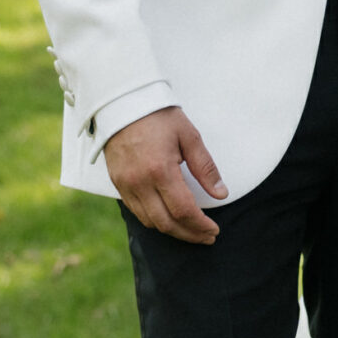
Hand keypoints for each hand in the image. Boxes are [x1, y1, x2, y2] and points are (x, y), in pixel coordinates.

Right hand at [102, 104, 229, 242]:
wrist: (122, 101)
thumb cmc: (158, 115)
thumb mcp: (189, 135)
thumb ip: (205, 167)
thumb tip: (221, 194)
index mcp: (160, 170)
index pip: (183, 211)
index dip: (200, 226)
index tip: (214, 230)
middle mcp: (140, 182)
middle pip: (166, 223)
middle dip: (189, 234)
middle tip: (207, 237)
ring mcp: (125, 185)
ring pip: (150, 222)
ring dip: (172, 231)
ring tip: (191, 230)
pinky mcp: (117, 183)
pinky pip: (136, 212)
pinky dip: (154, 220)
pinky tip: (168, 218)